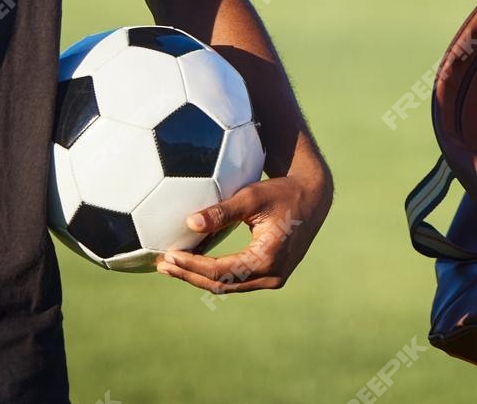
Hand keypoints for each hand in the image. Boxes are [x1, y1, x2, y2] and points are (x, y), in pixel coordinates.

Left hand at [156, 164, 331, 294]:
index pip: (221, 270)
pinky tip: (194, 262)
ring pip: (229, 285)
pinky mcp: (271, 274)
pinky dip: (215, 272)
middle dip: (190, 275)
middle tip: (162, 264)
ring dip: (200, 276)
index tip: (168, 256)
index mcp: (268, 259)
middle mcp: (272, 275)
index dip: (192, 266)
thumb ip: (222, 212)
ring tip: (172, 265)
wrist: (314, 196)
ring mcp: (274, 278)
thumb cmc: (283, 192)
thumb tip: (188, 222)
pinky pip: (238, 279)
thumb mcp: (252, 197)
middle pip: (222, 284)